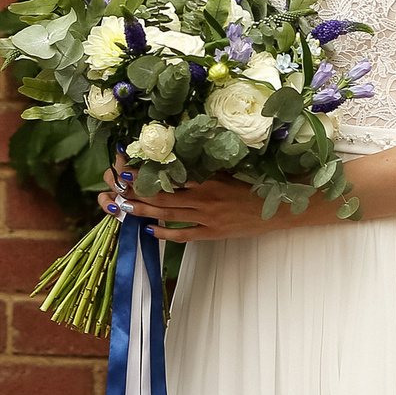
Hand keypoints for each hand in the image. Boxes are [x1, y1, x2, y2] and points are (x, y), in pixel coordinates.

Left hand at [104, 162, 310, 243]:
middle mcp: (204, 197)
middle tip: (118, 190)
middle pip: (164, 196)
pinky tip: (152, 231)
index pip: (171, 176)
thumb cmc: (253, 185)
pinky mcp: (212, 232)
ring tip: (126, 208)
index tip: (128, 170)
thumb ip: (205, 168)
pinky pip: (185, 234)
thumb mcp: (228, 171)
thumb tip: (181, 160)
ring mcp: (207, 217)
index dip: (148, 174)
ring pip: (170, 214)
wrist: (277, 208)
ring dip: (146, 211)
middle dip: (139, 193)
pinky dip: (167, 233)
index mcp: (207, 178)